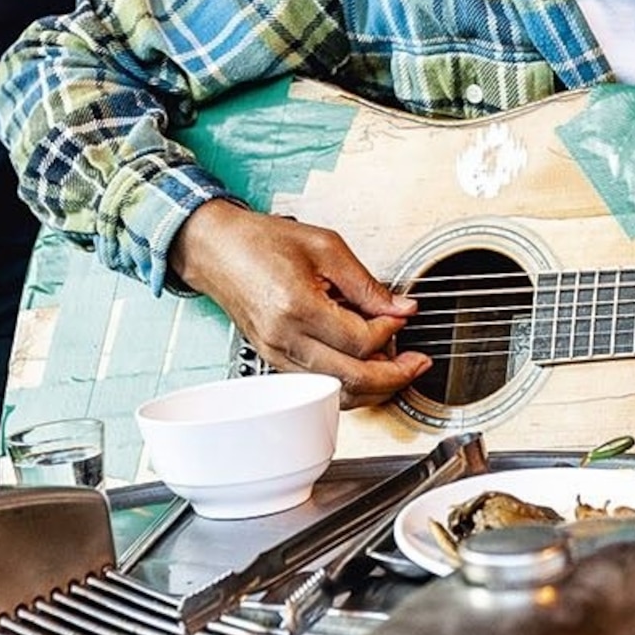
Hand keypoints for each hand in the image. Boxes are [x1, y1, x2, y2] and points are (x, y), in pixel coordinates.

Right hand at [169, 199, 425, 406]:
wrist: (217, 248)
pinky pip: (318, 386)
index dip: (390, 332)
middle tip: (417, 364)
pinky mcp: (273, 360)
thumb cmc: (261, 241)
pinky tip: (363, 366)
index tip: (402, 315)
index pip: (360, 341)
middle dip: (394, 377)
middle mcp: (285, 339)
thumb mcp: (325, 247)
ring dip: (372, 387)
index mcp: (297, 307)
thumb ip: (366, 284)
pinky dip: (347, 383)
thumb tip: (401, 308)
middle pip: (352, 380)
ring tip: (396, 368)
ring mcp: (276, 355)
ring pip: (335, 393)